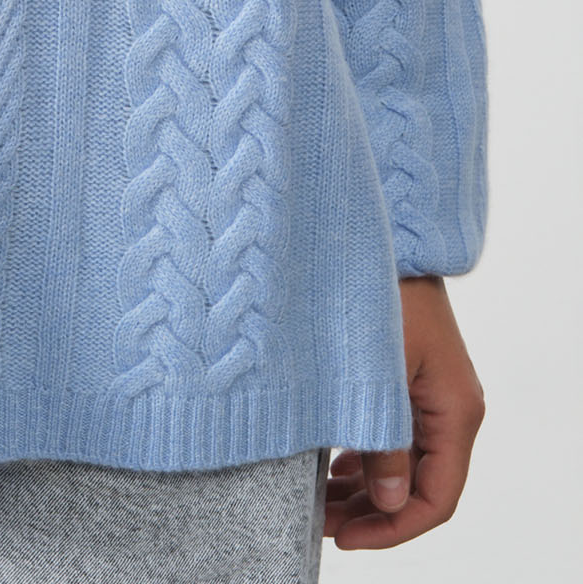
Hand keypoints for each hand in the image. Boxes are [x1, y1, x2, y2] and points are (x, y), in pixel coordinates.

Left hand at [324, 274, 484, 550]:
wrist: (382, 233)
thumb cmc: (380, 292)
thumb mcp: (380, 374)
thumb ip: (385, 442)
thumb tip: (390, 503)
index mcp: (455, 411)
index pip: (437, 500)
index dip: (393, 528)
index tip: (344, 539)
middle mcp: (449, 407)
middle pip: (419, 487)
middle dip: (372, 514)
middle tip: (320, 525)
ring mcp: (428, 392)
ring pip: (402, 463)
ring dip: (363, 489)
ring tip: (317, 503)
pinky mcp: (404, 376)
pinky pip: (390, 434)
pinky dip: (362, 456)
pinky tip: (329, 468)